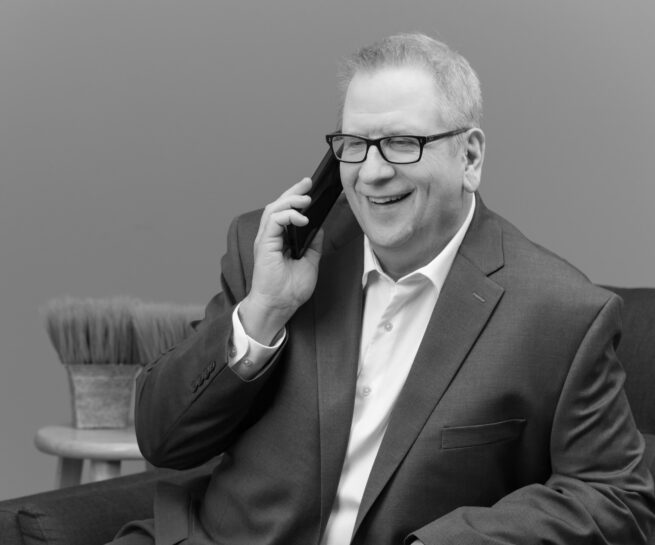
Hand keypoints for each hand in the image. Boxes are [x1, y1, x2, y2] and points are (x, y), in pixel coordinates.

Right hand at [239, 177, 323, 343]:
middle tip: (308, 182)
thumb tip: (319, 229)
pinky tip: (302, 218)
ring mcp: (265, 240)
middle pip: (278, 206)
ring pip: (273, 209)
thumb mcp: (309, 263)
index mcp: (278, 240)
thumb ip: (313, 245)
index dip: (296, 199)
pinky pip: (274, 221)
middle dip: (293, 192)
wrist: (279, 306)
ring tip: (306, 198)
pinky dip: (288, 215)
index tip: (310, 190)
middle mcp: (270, 237)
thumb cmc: (289, 291)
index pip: (285, 212)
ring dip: (290, 200)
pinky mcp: (264, 245)